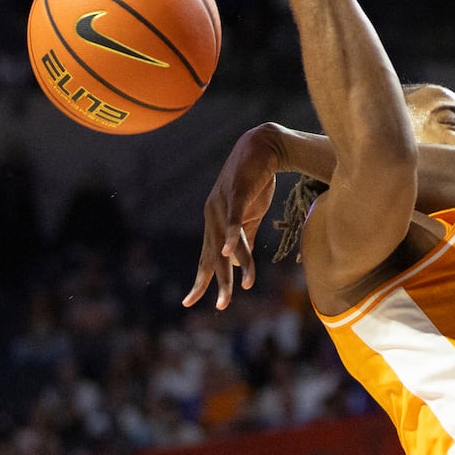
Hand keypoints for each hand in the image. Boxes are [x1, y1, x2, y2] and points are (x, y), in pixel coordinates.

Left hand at [183, 126, 281, 309]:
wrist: (264, 148)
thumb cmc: (256, 182)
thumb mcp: (250, 216)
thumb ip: (243, 239)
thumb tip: (235, 264)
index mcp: (215, 223)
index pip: (205, 258)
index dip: (200, 280)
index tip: (191, 302)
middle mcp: (213, 216)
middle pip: (213, 256)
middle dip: (216, 283)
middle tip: (221, 306)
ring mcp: (222, 205)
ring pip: (227, 242)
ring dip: (236, 265)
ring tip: (244, 286)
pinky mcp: (237, 193)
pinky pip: (233, 218)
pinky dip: (231, 235)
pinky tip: (228, 251)